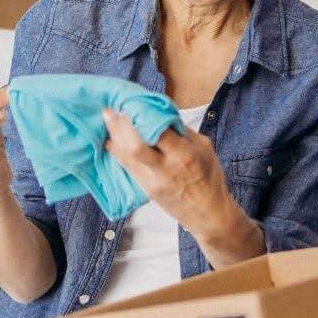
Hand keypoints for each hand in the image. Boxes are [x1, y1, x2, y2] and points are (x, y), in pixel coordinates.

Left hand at [102, 107, 244, 242]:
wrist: (208, 215)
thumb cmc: (210, 179)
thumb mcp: (205, 149)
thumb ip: (183, 131)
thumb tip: (162, 113)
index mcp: (185, 155)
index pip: (159, 131)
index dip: (144, 115)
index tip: (134, 102)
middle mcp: (166, 169)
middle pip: (136, 147)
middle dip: (121, 127)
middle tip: (110, 111)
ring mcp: (154, 182)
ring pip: (127, 157)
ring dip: (115, 137)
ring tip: (107, 120)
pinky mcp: (146, 190)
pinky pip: (127, 168)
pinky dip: (118, 152)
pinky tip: (111, 141)